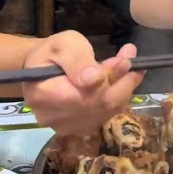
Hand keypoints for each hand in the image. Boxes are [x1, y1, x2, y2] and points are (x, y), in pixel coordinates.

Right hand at [22, 31, 144, 133]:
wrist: (39, 69)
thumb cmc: (51, 53)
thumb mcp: (63, 44)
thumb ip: (78, 60)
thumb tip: (95, 78)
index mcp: (43, 94)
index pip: (85, 93)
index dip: (110, 77)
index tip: (126, 58)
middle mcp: (52, 117)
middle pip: (99, 105)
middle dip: (123, 82)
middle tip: (133, 60)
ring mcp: (65, 127)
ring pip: (106, 112)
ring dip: (123, 89)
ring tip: (130, 68)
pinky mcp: (77, 129)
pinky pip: (105, 115)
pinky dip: (117, 99)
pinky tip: (120, 83)